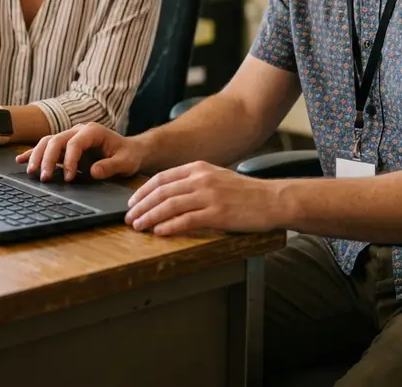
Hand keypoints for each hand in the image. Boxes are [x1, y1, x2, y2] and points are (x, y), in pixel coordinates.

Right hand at [16, 122, 144, 182]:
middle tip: (45, 178)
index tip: (69, 178)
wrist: (130, 150)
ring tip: (31, 172)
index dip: (69, 160)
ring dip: (37, 156)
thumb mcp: (125, 162)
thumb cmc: (128, 155)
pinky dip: (33, 153)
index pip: (74, 143)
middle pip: (56, 140)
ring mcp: (70, 136)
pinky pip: (46, 147)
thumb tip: (93, 171)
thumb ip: (110, 166)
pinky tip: (20, 160)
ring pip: (47, 142)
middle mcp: (78, 130)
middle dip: (48, 159)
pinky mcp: (65, 146)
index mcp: (93, 131)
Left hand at [125, 161, 281, 236]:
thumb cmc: (245, 192)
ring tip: (138, 227)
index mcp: (199, 168)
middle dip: (141, 206)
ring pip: (170, 205)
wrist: (272, 200)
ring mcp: (210, 196)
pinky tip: (159, 232)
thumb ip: (194, 182)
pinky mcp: (218, 214)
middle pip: (161, 192)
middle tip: (129, 218)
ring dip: (150, 217)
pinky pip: (187, 220)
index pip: (162, 178)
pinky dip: (169, 226)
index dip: (142, 191)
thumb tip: (167, 194)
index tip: (132, 203)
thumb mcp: (217, 177)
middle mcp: (202, 179)